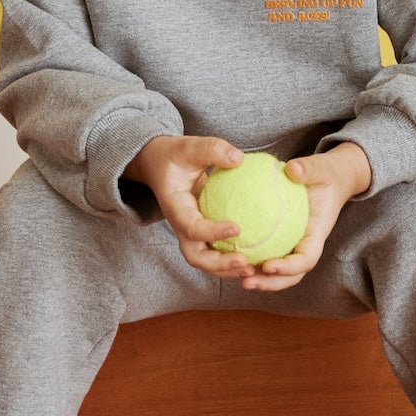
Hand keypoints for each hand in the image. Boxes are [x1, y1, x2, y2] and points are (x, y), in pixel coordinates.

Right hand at [127, 134, 257, 280]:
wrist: (158, 165)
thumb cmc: (175, 156)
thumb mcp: (189, 146)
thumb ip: (212, 149)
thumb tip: (239, 158)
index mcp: (175, 207)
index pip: (191, 226)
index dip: (212, 231)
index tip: (237, 228)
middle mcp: (181, 226)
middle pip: (195, 256)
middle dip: (218, 264)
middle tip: (244, 261)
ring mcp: (190, 233)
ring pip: (205, 260)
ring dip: (227, 269)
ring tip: (253, 268)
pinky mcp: (201, 234)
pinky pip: (216, 251)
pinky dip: (232, 260)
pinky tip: (257, 258)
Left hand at [236, 144, 370, 292]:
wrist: (330, 179)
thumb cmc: (326, 174)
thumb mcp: (322, 168)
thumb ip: (309, 169)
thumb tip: (292, 168)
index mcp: (317, 233)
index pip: (307, 259)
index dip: (289, 267)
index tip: (268, 266)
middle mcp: (305, 244)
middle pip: (291, 275)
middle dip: (270, 283)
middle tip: (247, 282)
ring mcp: (294, 244)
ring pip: (277, 270)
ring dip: (259, 278)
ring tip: (235, 276)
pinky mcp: (281, 239)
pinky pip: (266, 252)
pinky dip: (251, 258)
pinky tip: (229, 254)